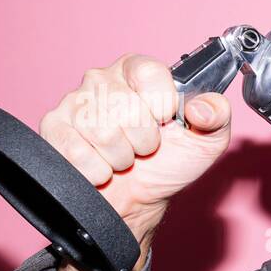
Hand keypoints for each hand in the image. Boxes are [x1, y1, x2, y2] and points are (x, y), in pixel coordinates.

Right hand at [38, 54, 232, 247]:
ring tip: (126, 158)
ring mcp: (74, 103)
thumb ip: (216, 115)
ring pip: (101, 131)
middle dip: (144, 139)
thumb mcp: (206, 141)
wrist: (139, 199)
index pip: (148, 71)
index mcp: (138, 72)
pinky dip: (97, 169)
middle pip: (124, 105)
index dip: (162, 102)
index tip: (166, 121)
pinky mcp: (54, 129)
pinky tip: (103, 168)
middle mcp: (103, 80)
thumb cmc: (170, 163)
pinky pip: (76, 150)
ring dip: (122, 157)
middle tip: (145, 148)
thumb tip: (202, 107)